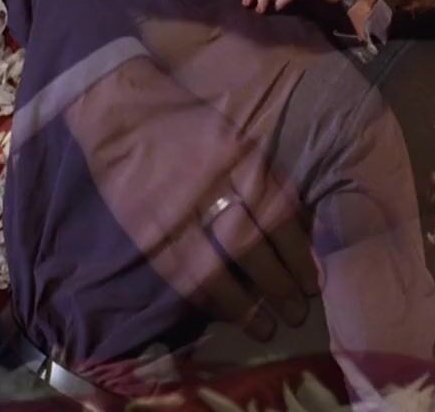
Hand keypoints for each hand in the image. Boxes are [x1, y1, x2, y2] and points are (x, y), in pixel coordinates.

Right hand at [64, 57, 318, 341]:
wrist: (121, 109)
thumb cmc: (184, 120)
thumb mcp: (232, 134)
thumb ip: (259, 173)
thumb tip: (295, 221)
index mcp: (240, 157)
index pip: (279, 213)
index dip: (298, 253)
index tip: (313, 282)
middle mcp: (212, 183)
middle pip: (252, 243)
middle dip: (279, 283)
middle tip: (297, 313)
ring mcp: (176, 208)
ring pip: (217, 264)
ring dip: (244, 301)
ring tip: (266, 326)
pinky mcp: (147, 226)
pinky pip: (179, 269)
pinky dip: (204, 295)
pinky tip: (223, 312)